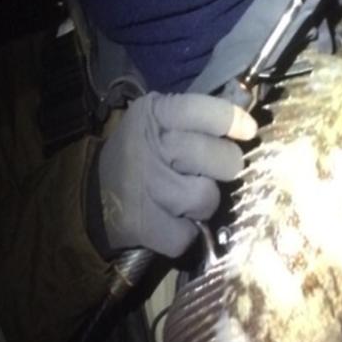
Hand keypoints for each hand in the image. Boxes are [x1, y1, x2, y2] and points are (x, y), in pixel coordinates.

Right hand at [96, 92, 256, 258]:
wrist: (93, 196)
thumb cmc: (140, 153)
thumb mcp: (160, 120)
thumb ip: (200, 115)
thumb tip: (247, 106)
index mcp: (155, 113)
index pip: (206, 111)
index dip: (233, 121)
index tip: (248, 130)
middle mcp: (150, 146)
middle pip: (220, 159)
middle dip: (225, 167)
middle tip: (212, 170)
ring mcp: (145, 186)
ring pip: (207, 198)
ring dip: (204, 203)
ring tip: (187, 198)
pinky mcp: (142, 223)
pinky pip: (187, 235)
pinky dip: (184, 234)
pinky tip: (172, 221)